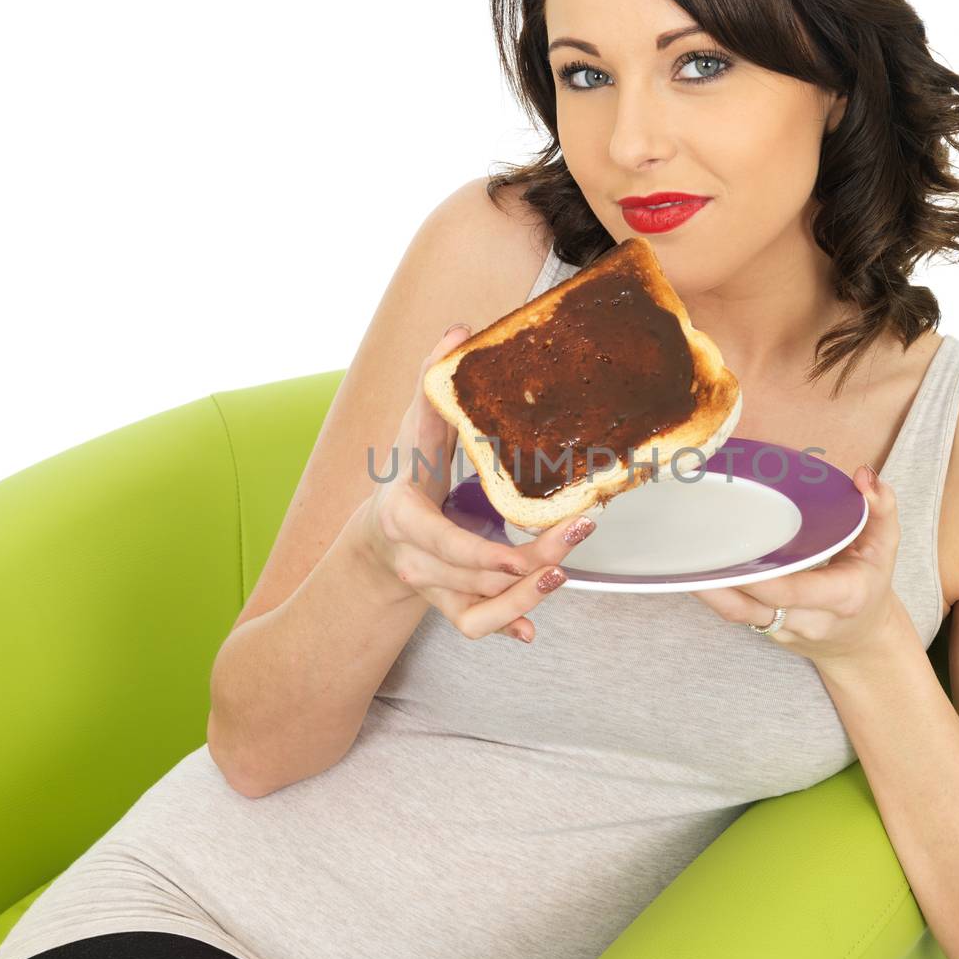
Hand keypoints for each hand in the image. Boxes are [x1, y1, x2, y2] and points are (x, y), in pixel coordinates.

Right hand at [360, 322, 595, 642]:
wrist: (381, 536)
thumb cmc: (405, 477)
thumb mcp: (414, 430)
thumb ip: (431, 381)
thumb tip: (458, 329)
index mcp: (403, 518)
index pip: (439, 543)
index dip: (480, 554)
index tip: (517, 555)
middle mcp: (414, 562)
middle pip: (475, 575)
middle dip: (528, 562)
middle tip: (576, 533)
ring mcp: (432, 590)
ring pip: (477, 610)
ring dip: (524, 598)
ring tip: (564, 570)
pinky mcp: (449, 607)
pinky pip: (475, 627)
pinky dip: (503, 627)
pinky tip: (530, 628)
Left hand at [689, 465, 901, 664]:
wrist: (862, 644)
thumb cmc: (871, 586)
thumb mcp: (885, 547)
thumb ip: (880, 508)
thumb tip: (864, 475)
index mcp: (840, 597)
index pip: (793, 591)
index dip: (759, 578)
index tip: (734, 552)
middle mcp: (807, 619)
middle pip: (751, 605)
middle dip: (717, 580)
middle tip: (689, 543)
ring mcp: (782, 630)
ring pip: (734, 612)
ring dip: (703, 588)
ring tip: (675, 554)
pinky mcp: (763, 631)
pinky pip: (733, 612)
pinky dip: (710, 590)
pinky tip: (688, 564)